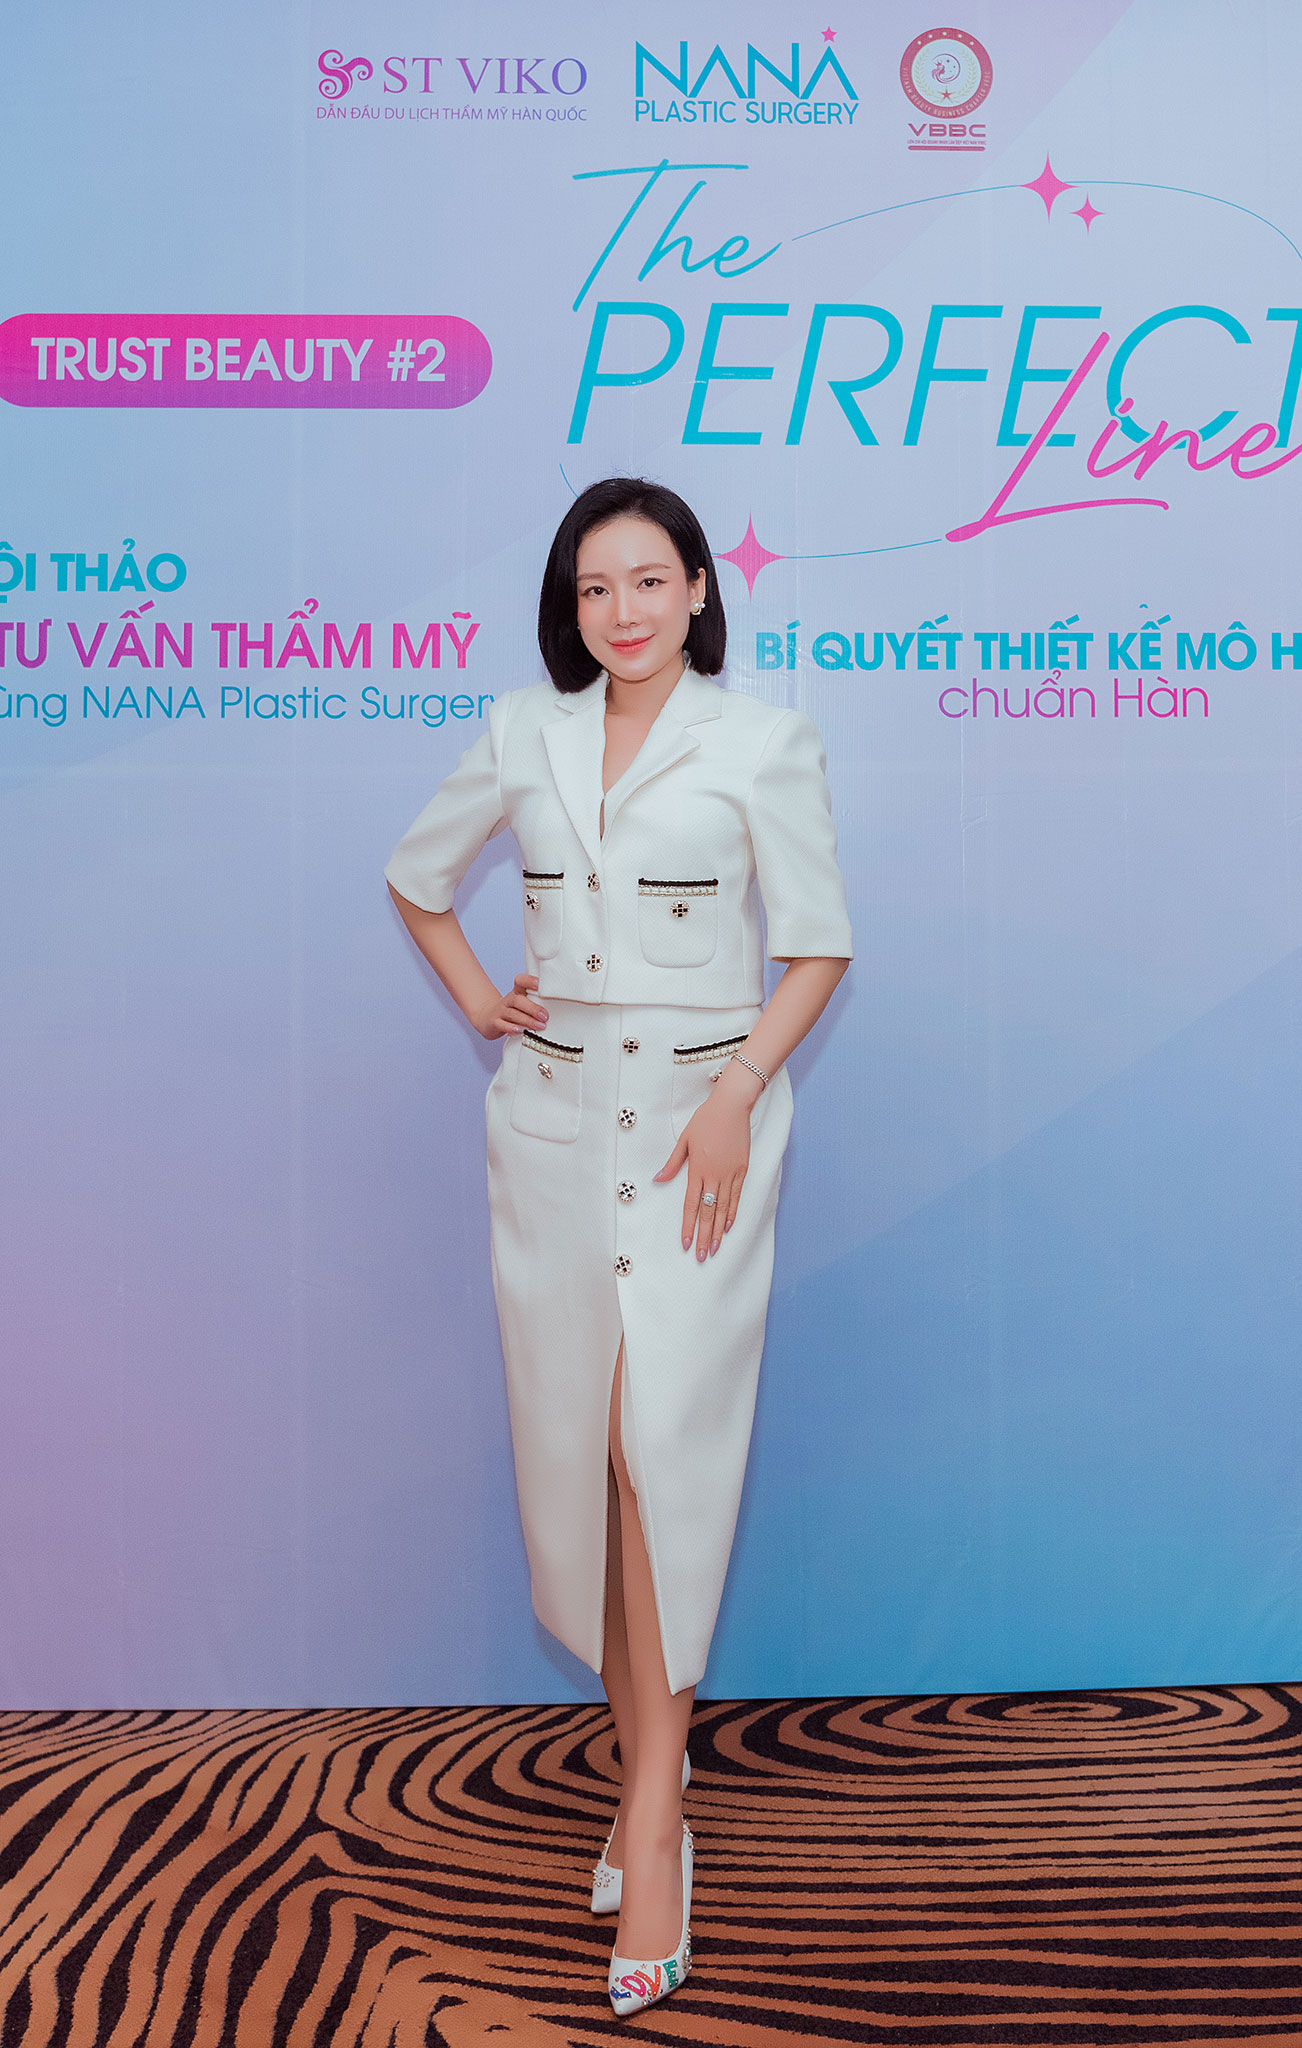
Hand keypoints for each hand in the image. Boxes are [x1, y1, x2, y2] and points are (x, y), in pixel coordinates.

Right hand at [474, 972, 547, 1040]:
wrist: (487, 1017)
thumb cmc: (512, 1010)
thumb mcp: (522, 1002)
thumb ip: (536, 1001)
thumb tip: (559, 1005)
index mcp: (516, 992)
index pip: (520, 981)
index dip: (529, 981)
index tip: (540, 984)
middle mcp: (508, 1000)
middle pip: (518, 1000)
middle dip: (533, 1008)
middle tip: (545, 1016)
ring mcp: (500, 1011)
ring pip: (512, 1014)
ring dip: (527, 1020)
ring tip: (540, 1026)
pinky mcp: (494, 1023)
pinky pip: (502, 1025)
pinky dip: (512, 1028)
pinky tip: (521, 1031)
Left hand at [654, 1071, 755, 1260]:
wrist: (732, 1107)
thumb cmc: (706, 1120)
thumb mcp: (685, 1140)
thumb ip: (673, 1163)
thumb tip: (658, 1179)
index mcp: (698, 1169)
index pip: (691, 1204)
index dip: (688, 1226)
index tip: (686, 1243)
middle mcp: (715, 1175)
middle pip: (708, 1212)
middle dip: (704, 1236)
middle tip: (702, 1256)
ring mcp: (730, 1174)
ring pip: (723, 1208)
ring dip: (718, 1230)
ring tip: (716, 1248)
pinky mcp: (742, 1170)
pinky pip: (737, 1196)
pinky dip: (732, 1212)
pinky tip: (729, 1226)